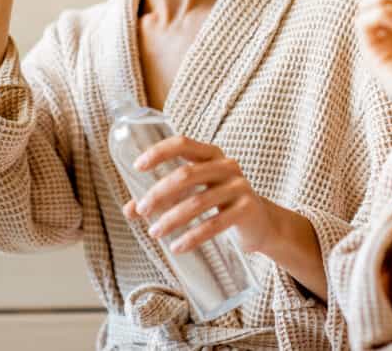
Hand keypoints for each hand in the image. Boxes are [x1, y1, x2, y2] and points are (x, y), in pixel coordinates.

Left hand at [122, 137, 274, 254]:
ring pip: (198, 201)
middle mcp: (226, 166)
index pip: (183, 144)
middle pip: (186, 174)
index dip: (159, 152)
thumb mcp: (193, 195)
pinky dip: (192, 236)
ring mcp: (239, 187)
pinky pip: (214, 223)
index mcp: (211, 155)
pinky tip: (177, 247)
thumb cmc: (221, 205)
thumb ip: (164, 198)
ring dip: (172, 218)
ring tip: (154, 233)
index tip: (138, 166)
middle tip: (141, 210)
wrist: (261, 225)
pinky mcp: (246, 210)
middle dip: (159, 193)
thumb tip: (129, 210)